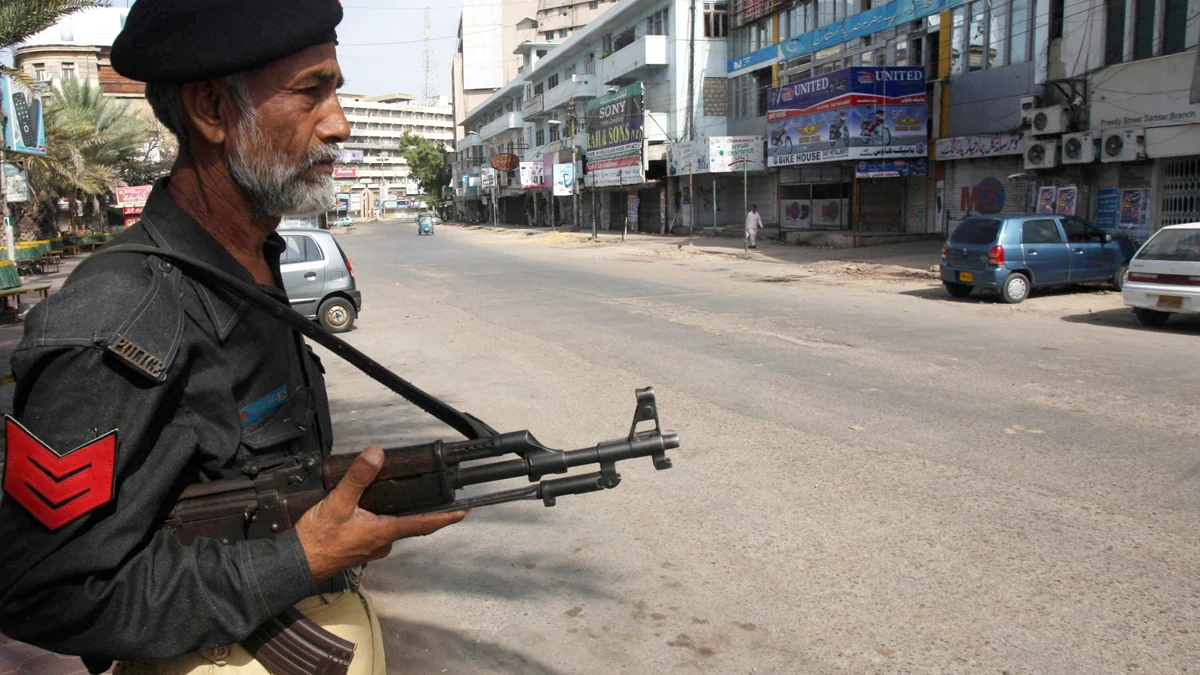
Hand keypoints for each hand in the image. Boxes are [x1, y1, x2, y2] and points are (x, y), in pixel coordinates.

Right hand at [294, 446, 466, 582]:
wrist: (296, 563)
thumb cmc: (317, 539)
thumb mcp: (337, 502)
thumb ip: (358, 478)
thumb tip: (376, 455)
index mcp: (384, 531)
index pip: (424, 523)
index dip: (446, 517)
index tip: (464, 511)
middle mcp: (383, 542)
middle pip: (408, 521)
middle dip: (416, 507)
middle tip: (424, 490)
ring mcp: (372, 547)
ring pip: (391, 525)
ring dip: (392, 512)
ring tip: (388, 493)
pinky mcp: (361, 549)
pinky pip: (377, 531)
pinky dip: (377, 518)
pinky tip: (365, 508)